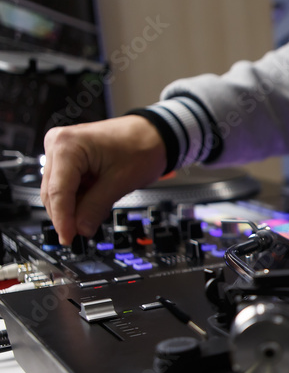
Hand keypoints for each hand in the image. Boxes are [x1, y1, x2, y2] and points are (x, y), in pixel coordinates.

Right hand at [40, 116, 166, 244]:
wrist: (153, 133)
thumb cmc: (141, 146)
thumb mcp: (120, 182)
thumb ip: (96, 208)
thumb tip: (81, 230)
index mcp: (67, 146)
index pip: (57, 191)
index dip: (62, 220)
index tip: (68, 239)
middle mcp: (57, 144)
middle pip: (52, 192)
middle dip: (67, 215)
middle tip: (82, 234)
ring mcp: (61, 150)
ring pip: (57, 190)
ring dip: (73, 207)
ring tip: (93, 216)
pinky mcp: (68, 157)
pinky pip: (66, 185)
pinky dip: (78, 198)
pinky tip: (92, 203)